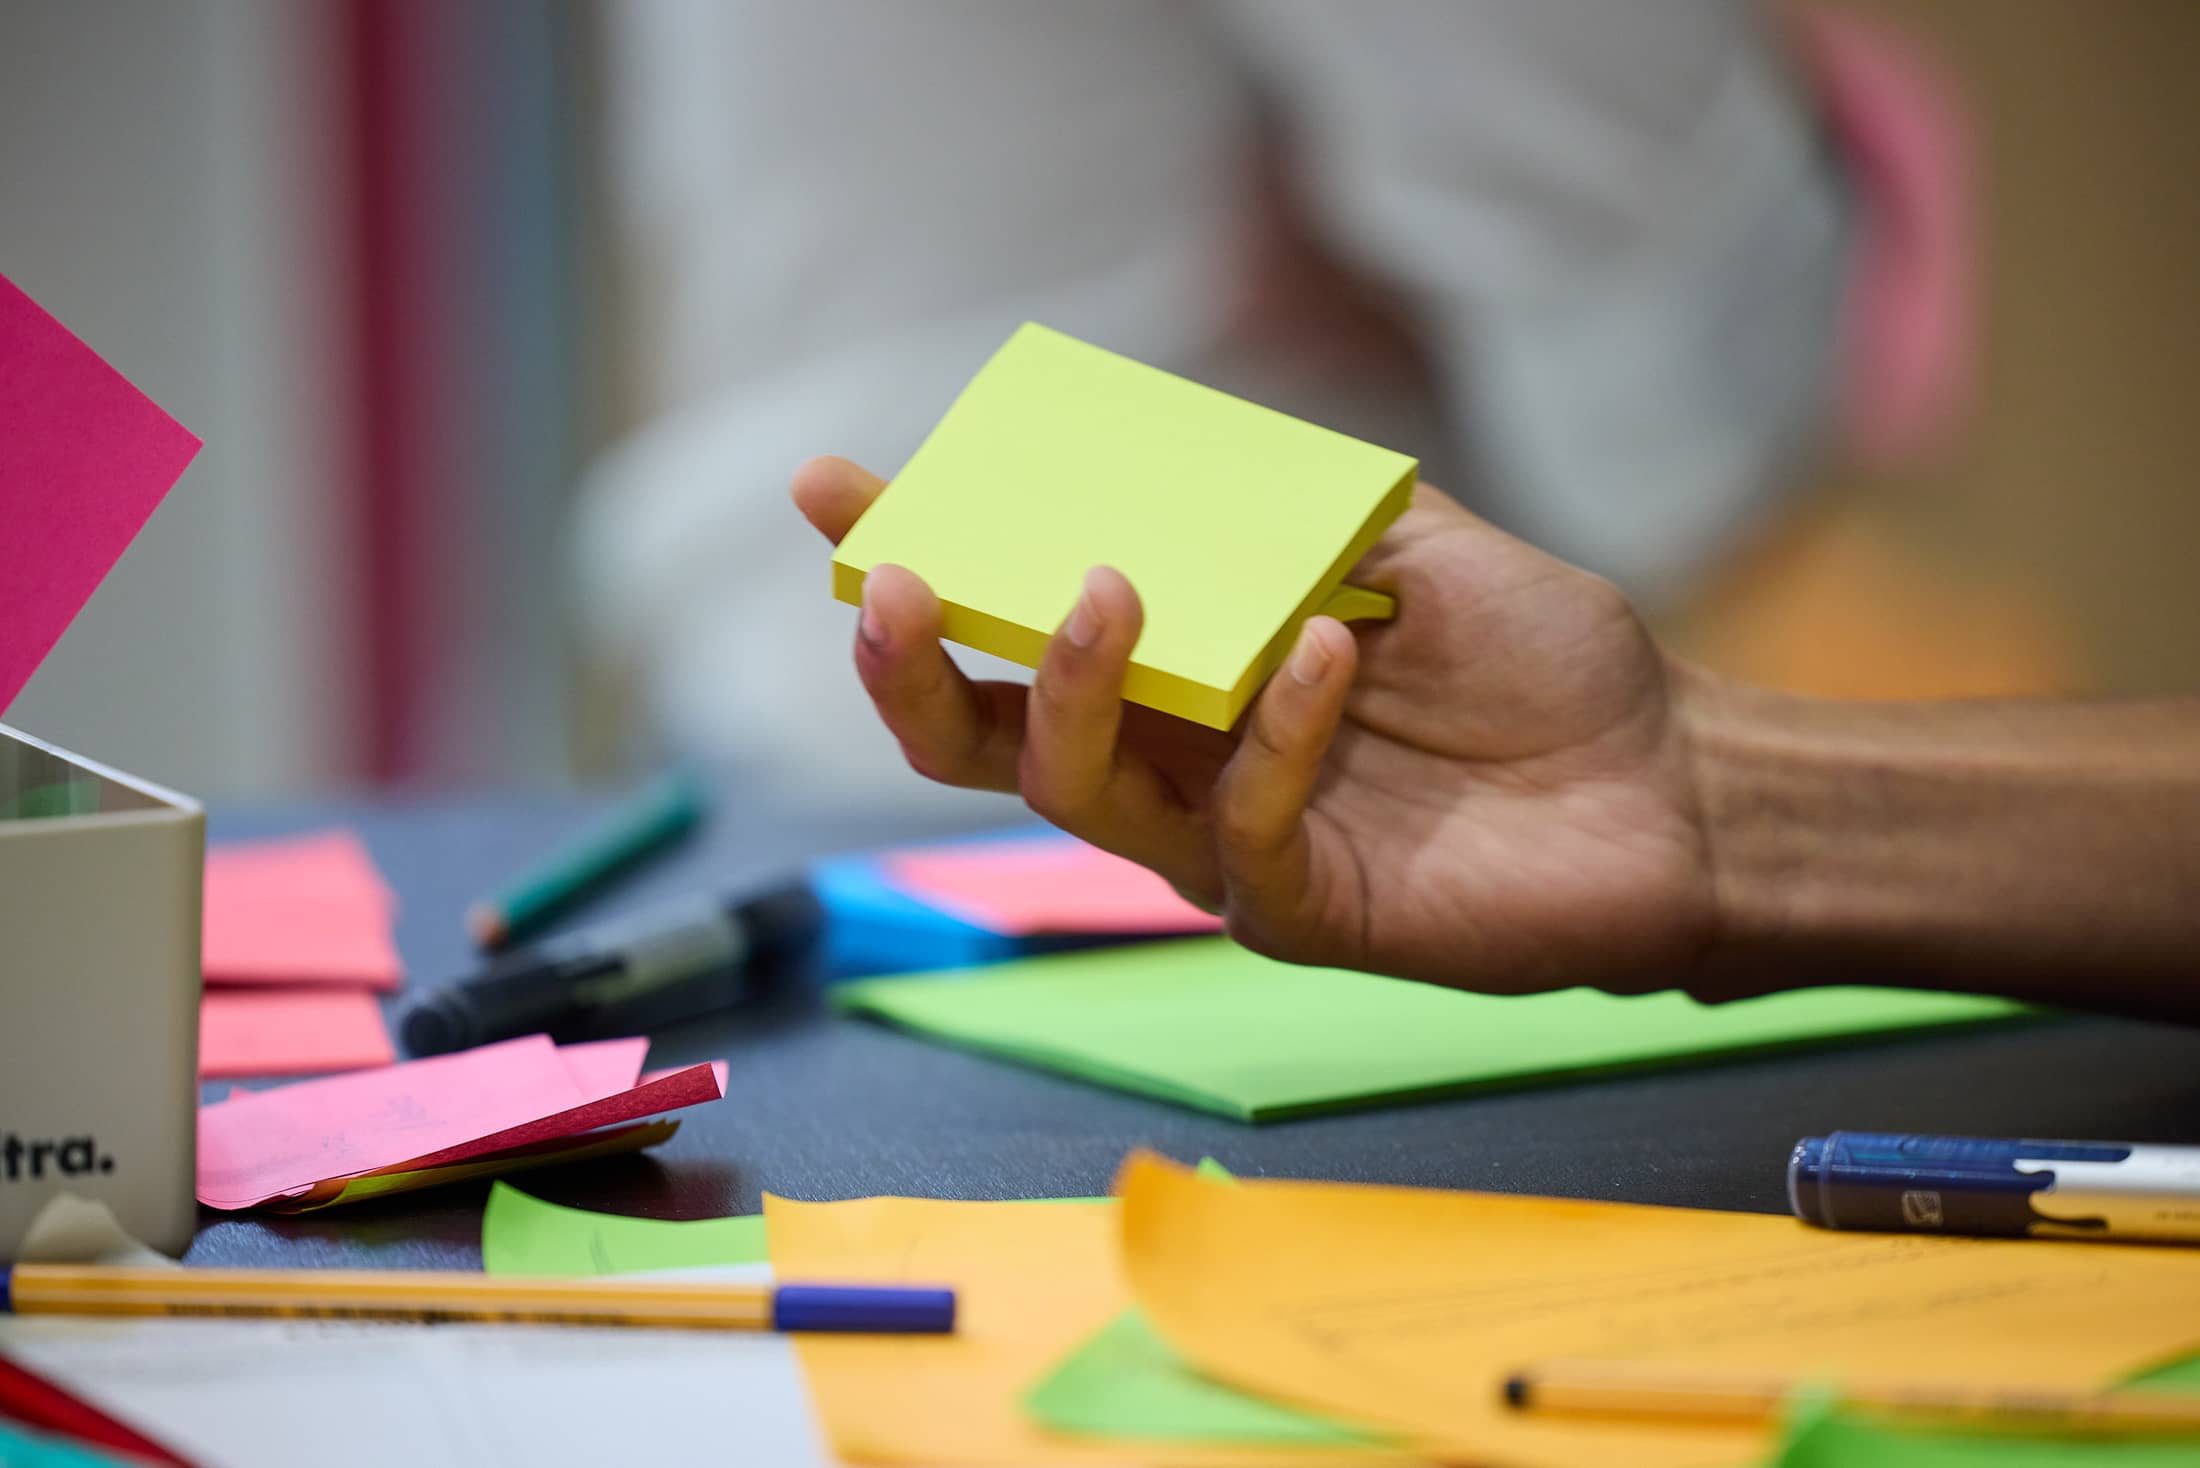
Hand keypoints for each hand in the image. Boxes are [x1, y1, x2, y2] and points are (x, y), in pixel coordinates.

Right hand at [793, 457, 1729, 996]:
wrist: (1667, 780)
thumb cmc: (1533, 659)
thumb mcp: (1400, 539)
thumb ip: (1282, 504)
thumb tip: (1150, 444)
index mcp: (1177, 671)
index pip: (1014, 622)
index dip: (918, 555)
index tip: (833, 486)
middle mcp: (1173, 762)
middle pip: (986, 740)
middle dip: (914, 667)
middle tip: (893, 581)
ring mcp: (1225, 846)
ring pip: (1077, 792)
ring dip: (1069, 687)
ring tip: (1102, 588)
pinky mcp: (1301, 911)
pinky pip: (1243, 832)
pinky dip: (1272, 737)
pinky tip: (1326, 654)